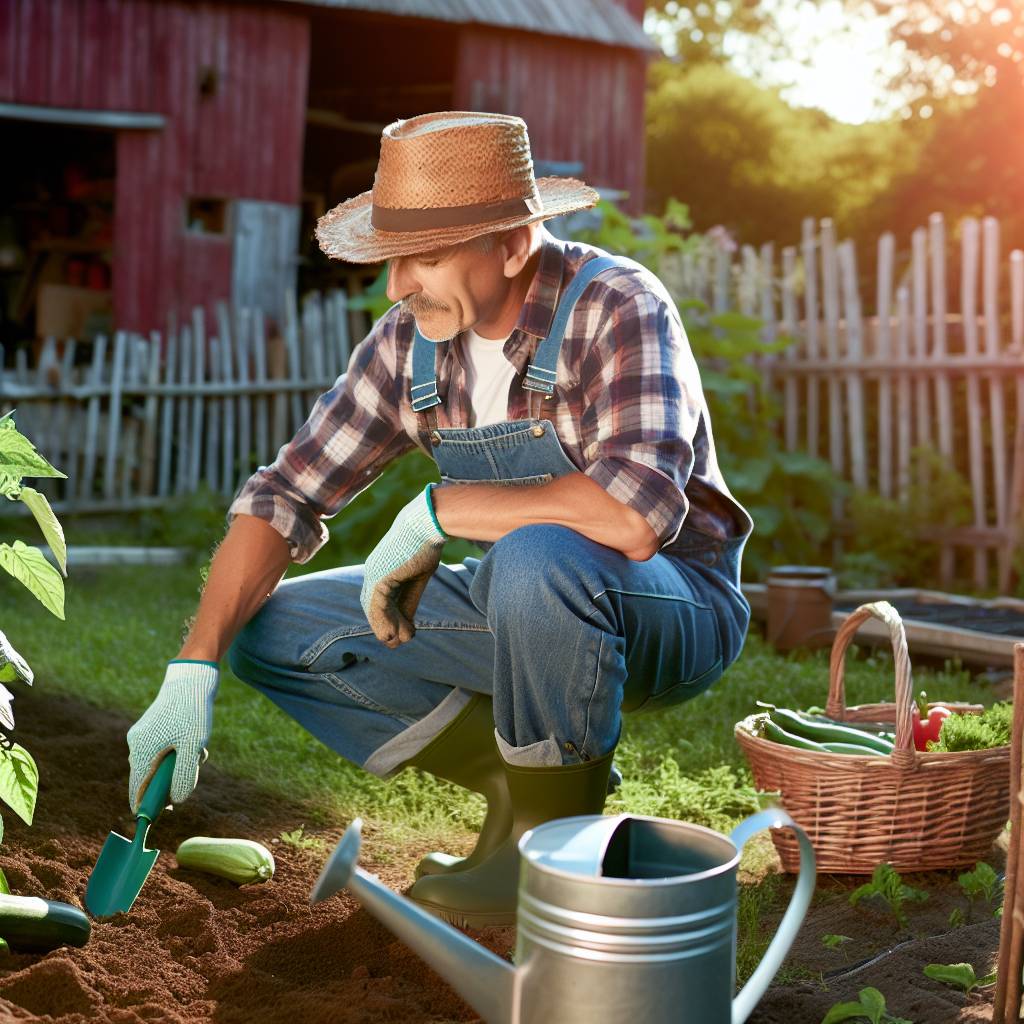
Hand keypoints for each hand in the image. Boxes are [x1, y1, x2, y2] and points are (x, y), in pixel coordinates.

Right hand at [126, 661, 218, 812]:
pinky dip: (178, 752)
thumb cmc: (192, 714)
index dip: (146, 808)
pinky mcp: (151, 728)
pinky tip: (196, 744)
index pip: (137, 791)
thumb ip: (183, 776)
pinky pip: (162, 750)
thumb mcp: (192, 748)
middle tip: (192, 772)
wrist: (191, 679)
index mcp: (142, 753)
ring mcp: (142, 735)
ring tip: (199, 752)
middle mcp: (136, 745)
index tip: (157, 819)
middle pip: (148, 778)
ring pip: (159, 763)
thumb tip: (176, 800)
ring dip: (178, 764)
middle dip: (170, 781)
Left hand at [361, 483, 446, 647]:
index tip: (403, 631)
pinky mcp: (380, 577)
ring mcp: (374, 575)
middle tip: (397, 642)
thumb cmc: (425, 545)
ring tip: (396, 642)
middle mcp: (373, 573)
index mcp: (382, 570)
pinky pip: (379, 606)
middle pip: (373, 607)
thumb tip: (407, 623)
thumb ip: (409, 598)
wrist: (426, 525)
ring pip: (374, 610)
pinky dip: (385, 622)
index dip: (389, 618)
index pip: (380, 600)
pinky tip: (393, 634)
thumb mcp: (418, 577)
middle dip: (383, 626)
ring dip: (385, 628)